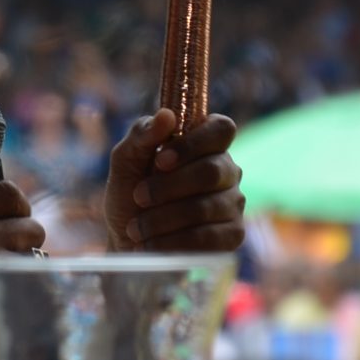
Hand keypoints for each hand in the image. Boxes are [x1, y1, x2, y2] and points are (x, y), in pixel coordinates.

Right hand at [0, 182, 43, 359]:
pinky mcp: (8, 294)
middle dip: (29, 246)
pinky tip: (11, 308)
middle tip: (11, 266)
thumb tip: (13, 227)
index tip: (16, 227)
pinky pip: (41, 288)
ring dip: (30, 273)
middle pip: (32, 226)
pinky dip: (34, 298)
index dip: (19, 210)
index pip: (6, 191)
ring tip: (5, 290)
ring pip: (37, 259)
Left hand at [104, 110, 245, 252]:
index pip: (222, 129)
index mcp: (206, 144)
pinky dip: (173, 242)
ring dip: (162, 219)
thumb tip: (166, 115)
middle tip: (139, 197)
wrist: (126, 241)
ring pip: (205, 207)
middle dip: (167, 187)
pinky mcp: (233, 236)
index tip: (160, 161)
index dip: (193, 143)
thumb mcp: (125, 161)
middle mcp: (227, 171)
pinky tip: (152, 244)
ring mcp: (233, 204)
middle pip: (212, 171)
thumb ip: (142, 135)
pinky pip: (209, 238)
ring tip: (137, 228)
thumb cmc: (130, 195)